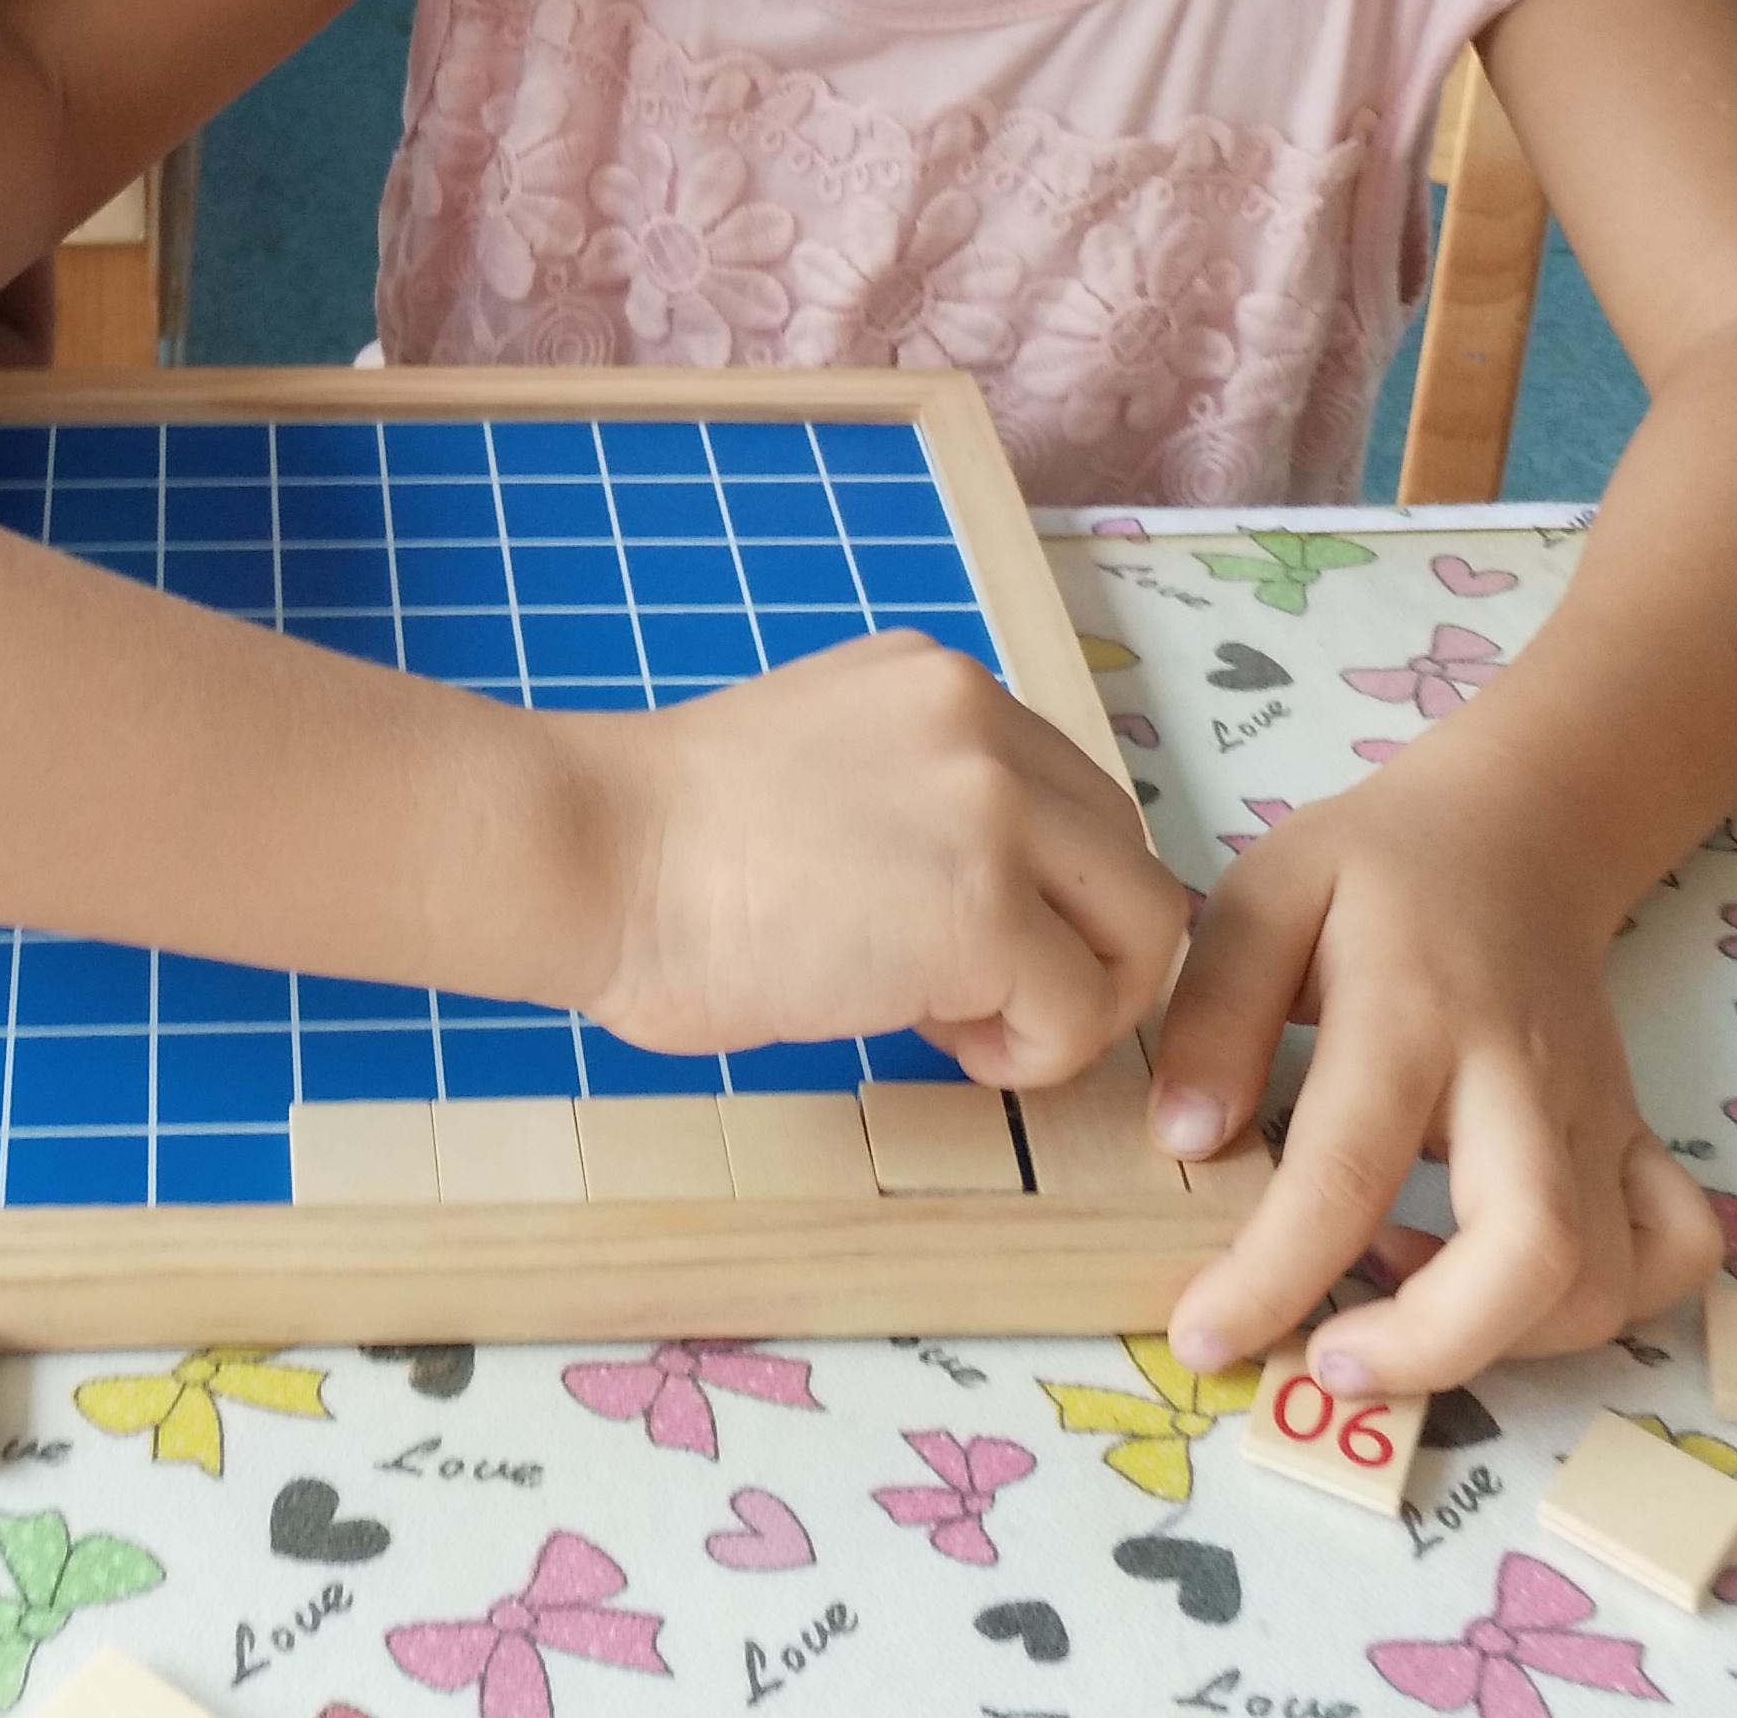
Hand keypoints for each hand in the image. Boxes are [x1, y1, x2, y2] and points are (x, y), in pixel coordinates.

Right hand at [570, 632, 1187, 1079]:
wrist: (597, 855)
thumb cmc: (670, 843)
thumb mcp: (830, 768)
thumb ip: (924, 799)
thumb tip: (1009, 911)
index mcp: (939, 684)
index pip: (1073, 797)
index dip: (1041, 890)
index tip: (958, 940)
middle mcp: (983, 721)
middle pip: (1126, 857)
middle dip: (1077, 948)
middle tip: (973, 1000)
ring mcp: (992, 809)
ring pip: (1139, 928)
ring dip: (1071, 1001)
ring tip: (965, 1027)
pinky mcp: (986, 911)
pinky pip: (1083, 1011)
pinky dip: (1031, 1051)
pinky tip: (940, 1042)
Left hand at [1151, 767, 1718, 1390]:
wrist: (1510, 831)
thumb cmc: (1371, 870)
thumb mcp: (1262, 894)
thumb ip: (1215, 1012)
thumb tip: (1186, 1142)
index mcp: (1410, 1009)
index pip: (1346, 1168)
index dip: (1275, 1275)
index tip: (1204, 1336)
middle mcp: (1520, 1074)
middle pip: (1530, 1249)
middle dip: (1432, 1345)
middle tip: (1326, 1363)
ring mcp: (1596, 1113)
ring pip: (1604, 1277)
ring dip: (1503, 1336)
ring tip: (1388, 1294)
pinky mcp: (1636, 1137)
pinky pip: (1673, 1250)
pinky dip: (1611, 1305)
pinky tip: (1508, 1286)